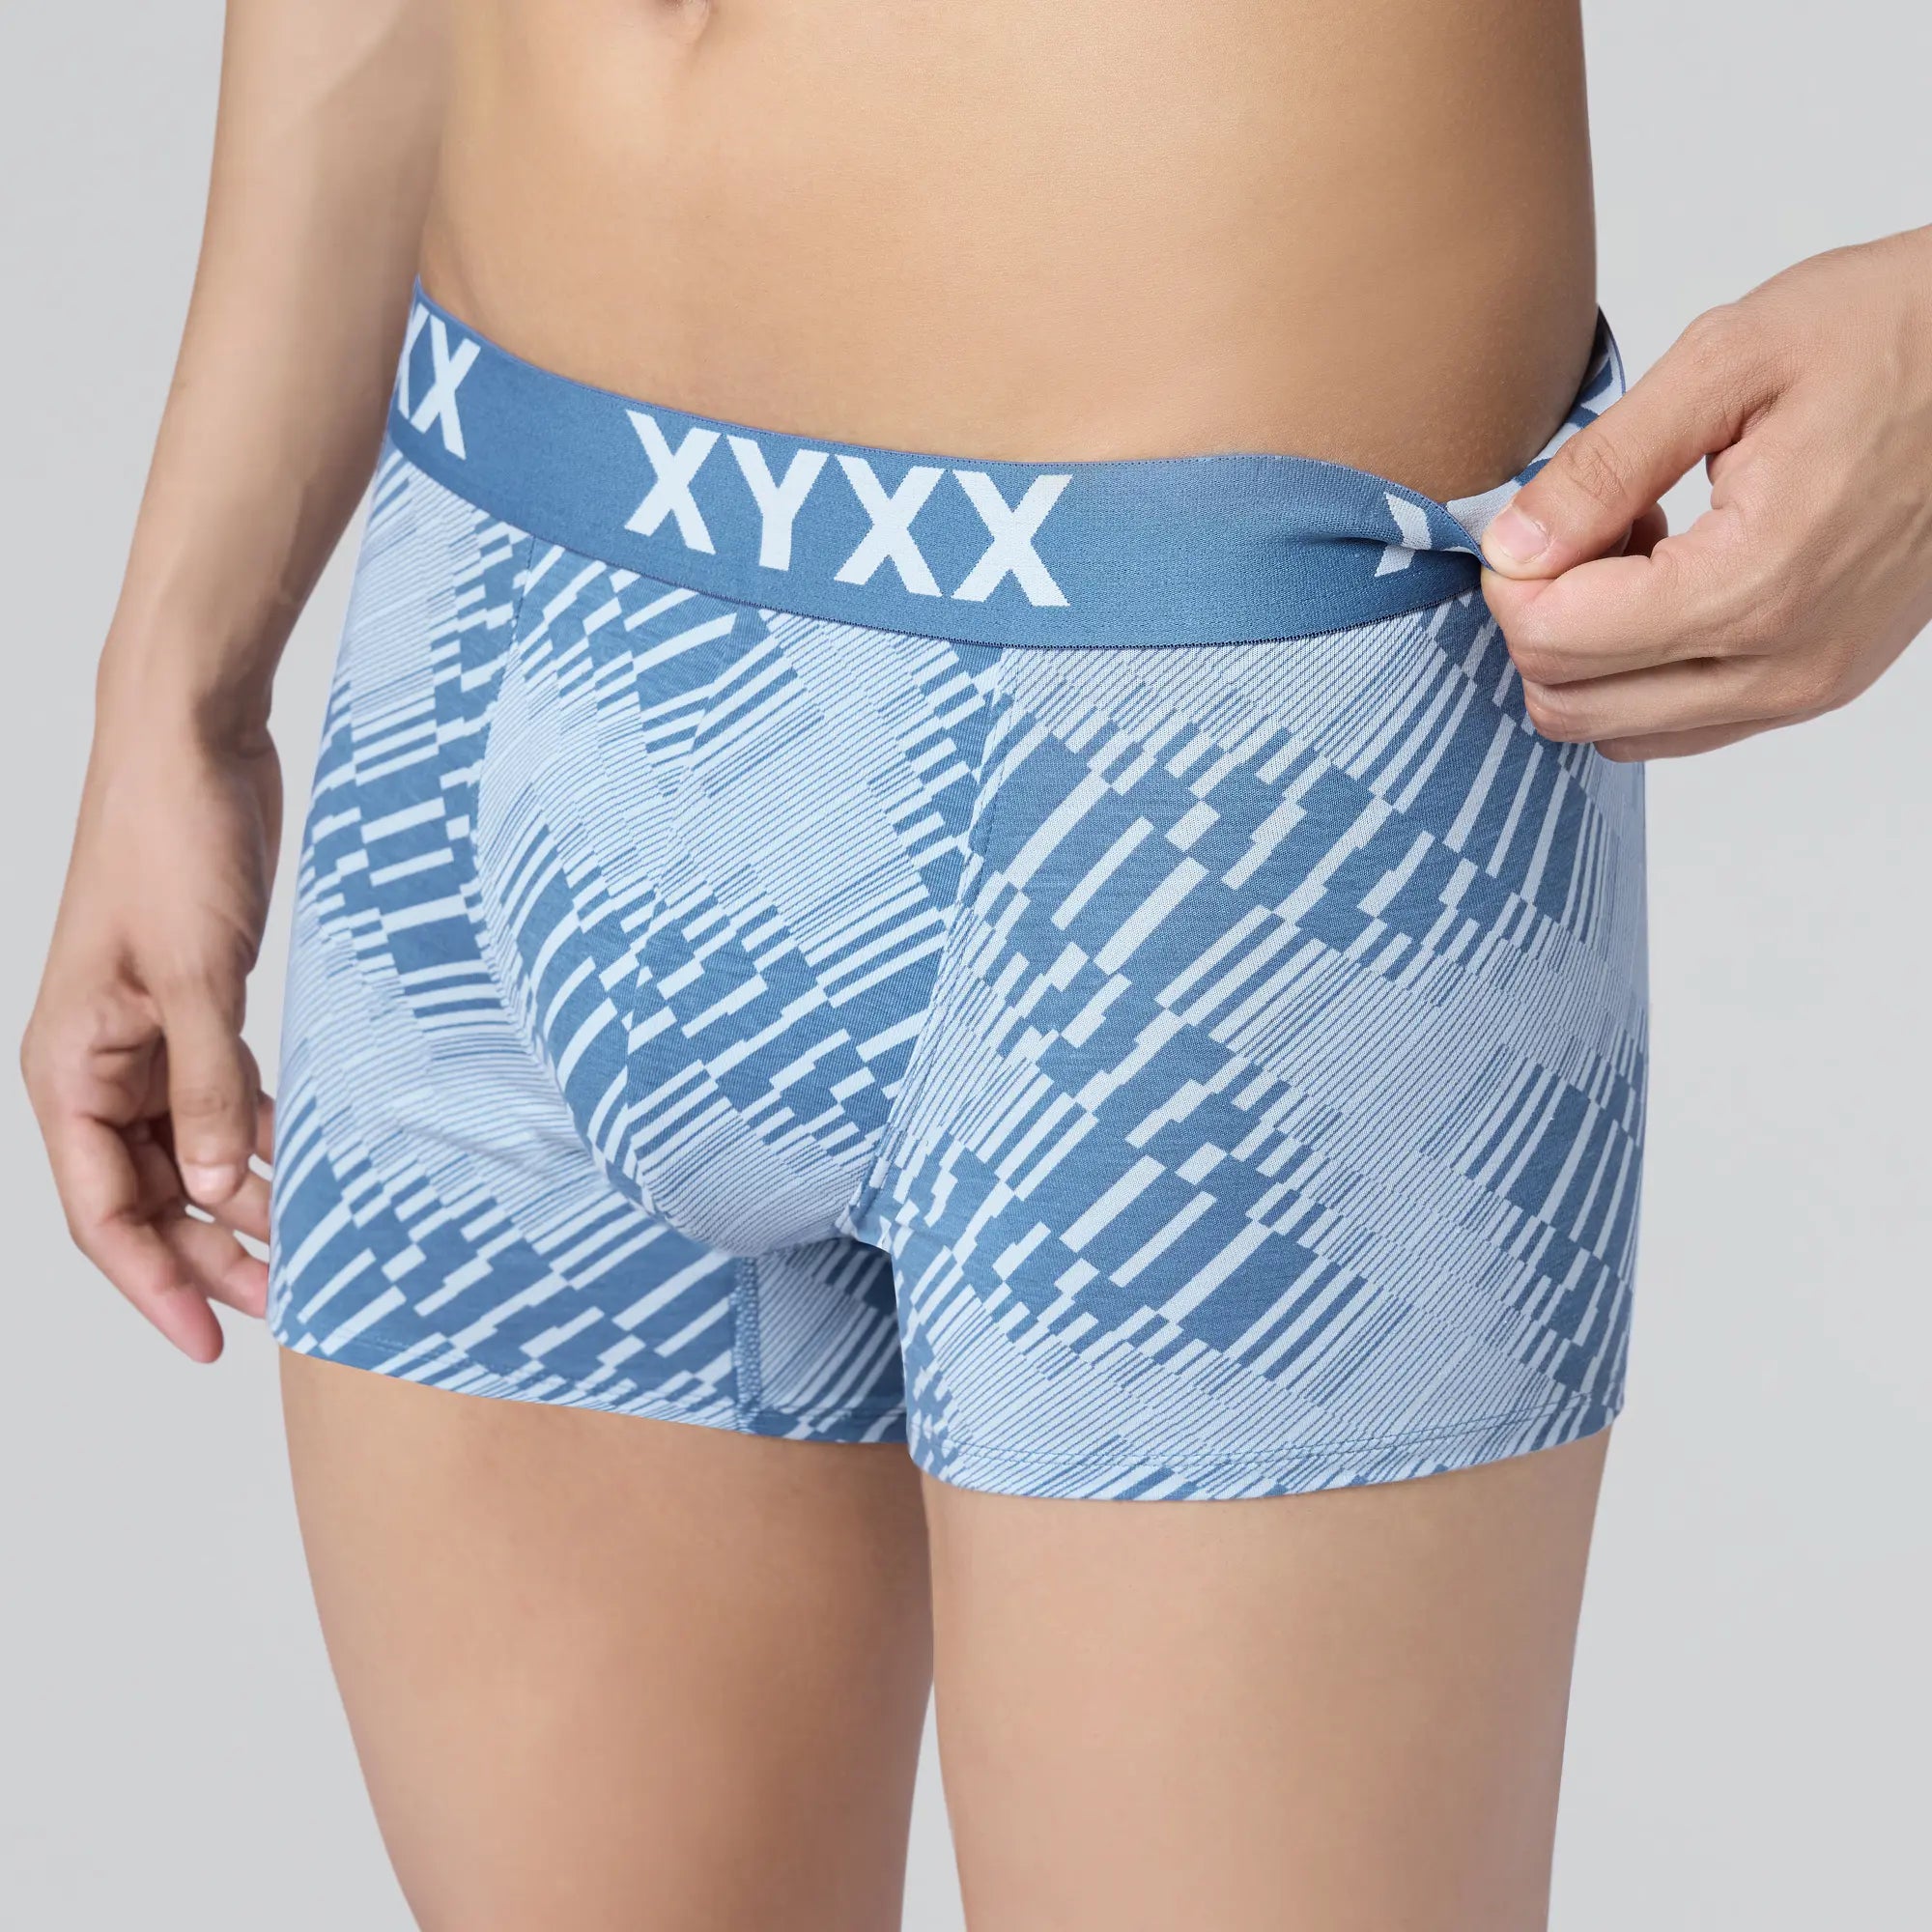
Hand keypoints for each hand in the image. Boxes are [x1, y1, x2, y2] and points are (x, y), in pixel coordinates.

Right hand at [22, 710, 281, 1360]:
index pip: (104, 1208)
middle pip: (147, 1193)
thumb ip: (209, 1090)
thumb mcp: (196, 977)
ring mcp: (148, 1037)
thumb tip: (222, 1194)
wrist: (193, 744)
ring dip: (240, 1202)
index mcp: (70, 1066)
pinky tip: (304, 1167)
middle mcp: (100, 1064)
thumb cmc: (171, 843)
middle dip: (208, 1254)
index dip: (155, 1281)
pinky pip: (219, 1099)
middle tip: (285, 1305)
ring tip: (307, 1250)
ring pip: (186, 1152)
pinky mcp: (197, 1008)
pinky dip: (257, 1137)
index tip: (210, 1339)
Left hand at [1480, 226, 1931, 760]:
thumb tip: (1511, 545)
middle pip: (1569, 701)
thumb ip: (1602, 467)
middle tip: (1588, 526)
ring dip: (1589, 650)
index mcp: (1755, 583)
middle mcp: (1782, 665)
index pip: (1554, 640)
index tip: (1540, 512)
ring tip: (1637, 546)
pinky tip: (1670, 576)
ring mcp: (1804, 690)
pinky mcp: (1815, 689)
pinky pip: (1673, 724)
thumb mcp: (1728, 360)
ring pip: (1612, 729)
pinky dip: (1638, 670)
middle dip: (1544, 617)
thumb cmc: (1891, 336)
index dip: (1513, 577)